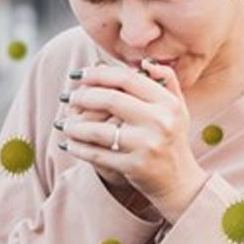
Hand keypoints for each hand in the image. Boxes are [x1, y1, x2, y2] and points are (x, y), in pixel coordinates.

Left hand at [55, 61, 174, 190]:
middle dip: (83, 97)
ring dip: (75, 126)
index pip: (127, 79)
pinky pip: (97, 154)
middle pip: (111, 100)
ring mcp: (146, 145)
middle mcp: (159, 122)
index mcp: (167, 103)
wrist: (179, 181)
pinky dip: (79, 148)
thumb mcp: (177, 107)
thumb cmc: (172, 138)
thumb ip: (166, 80)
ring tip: (63, 122)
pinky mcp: (134, 167)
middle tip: (68, 97)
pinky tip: (68, 143)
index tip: (78, 74)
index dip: (99, 74)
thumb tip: (145, 62)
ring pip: (99, 130)